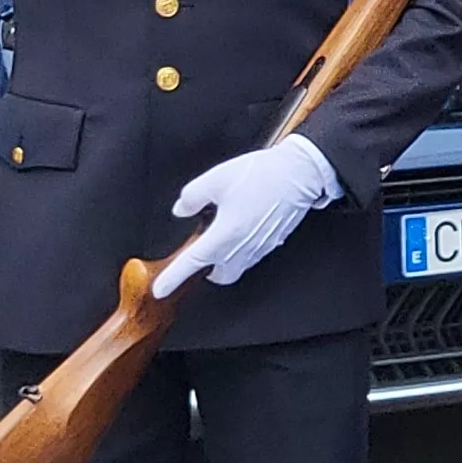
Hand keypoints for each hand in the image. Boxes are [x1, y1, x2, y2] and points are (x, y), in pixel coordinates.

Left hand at [153, 137, 340, 296]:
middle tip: (198, 255)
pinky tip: (241, 228)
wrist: (300, 172)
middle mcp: (244, 247)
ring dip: (224, 260)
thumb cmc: (263, 175)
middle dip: (206, 271)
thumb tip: (182, 208)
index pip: (192, 262)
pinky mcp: (273, 241)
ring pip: (237, 267)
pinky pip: (252, 255)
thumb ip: (192, 196)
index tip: (160, 289)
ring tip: (221, 236)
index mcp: (226, 233)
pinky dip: (241, 250)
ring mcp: (261, 246)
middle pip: (219, 275)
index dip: (173, 278)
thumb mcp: (216, 178)